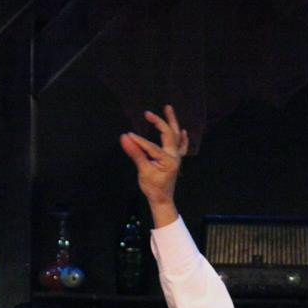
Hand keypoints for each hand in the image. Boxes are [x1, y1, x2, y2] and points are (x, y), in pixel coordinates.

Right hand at [119, 106, 188, 225]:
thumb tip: (125, 137)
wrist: (162, 200)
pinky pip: (181, 146)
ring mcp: (177, 157)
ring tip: (168, 108)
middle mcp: (175, 156)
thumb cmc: (153, 188)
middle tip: (148, 113)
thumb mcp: (143, 171)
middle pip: (168, 133)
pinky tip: (182, 131)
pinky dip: (182, 138)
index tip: (127, 135)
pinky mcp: (175, 159)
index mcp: (168, 160)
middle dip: (159, 121)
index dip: (139, 141)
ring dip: (172, 121)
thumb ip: (136, 153)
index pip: (151, 147)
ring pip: (175, 135)